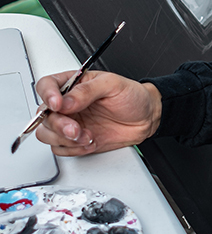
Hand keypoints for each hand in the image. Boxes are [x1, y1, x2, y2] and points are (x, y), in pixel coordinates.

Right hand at [35, 70, 161, 156]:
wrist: (146, 118)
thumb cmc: (132, 96)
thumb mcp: (112, 84)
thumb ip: (87, 91)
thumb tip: (67, 100)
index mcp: (73, 84)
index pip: (47, 86)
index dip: (47, 95)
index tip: (58, 105)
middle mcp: (68, 104)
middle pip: (44, 115)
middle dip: (59, 125)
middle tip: (76, 129)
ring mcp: (71, 123)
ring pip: (47, 134)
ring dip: (64, 139)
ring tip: (86, 136)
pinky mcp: (76, 140)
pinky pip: (61, 148)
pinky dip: (73, 149)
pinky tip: (90, 142)